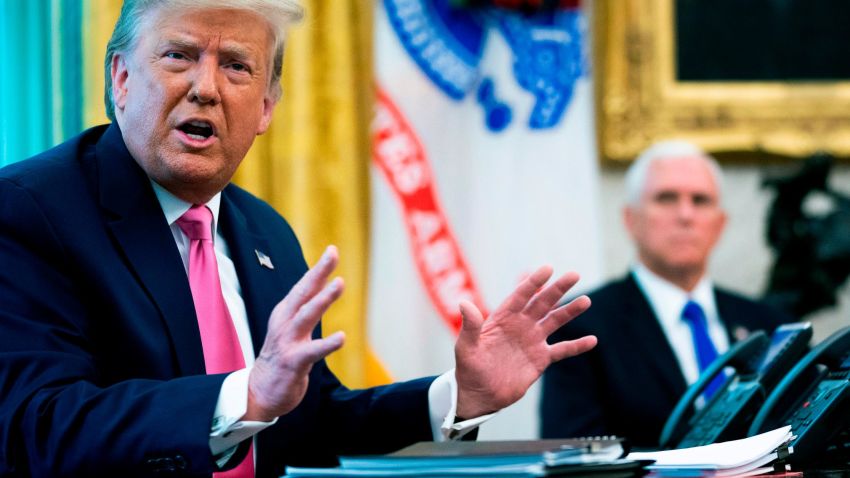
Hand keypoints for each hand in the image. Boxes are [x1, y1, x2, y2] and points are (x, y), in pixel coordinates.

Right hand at [244, 246, 344, 421]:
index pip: (303, 286)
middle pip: (302, 293)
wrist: (259, 392)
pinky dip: (327, 344)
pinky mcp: (293, 363)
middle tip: (333, 255)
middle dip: (318, 273)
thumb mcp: (292, 327)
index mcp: (285, 313)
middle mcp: (284, 323)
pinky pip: (313, 351)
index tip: (333, 250)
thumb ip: (307, 306)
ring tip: (339, 284)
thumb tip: (325, 281)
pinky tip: (341, 337)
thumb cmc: (281, 357)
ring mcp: (287, 342)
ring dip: (322, 299)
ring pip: (306, 315)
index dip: (318, 269)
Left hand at [453, 266, 595, 418]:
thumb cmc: (469, 369)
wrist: (480, 395)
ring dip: (570, 311)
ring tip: (586, 300)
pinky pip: (562, 350)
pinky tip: (592, 340)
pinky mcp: (541, 359)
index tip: (547, 268)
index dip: (533, 282)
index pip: (521, 295)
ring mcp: (532, 341)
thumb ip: (470, 326)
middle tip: (574, 275)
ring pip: (555, 321)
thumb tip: (463, 303)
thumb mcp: (466, 347)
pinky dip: (576, 346)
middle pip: (542, 303)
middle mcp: (521, 325)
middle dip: (557, 289)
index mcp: (503, 318)